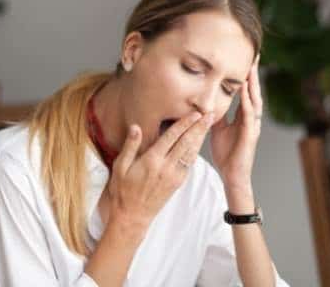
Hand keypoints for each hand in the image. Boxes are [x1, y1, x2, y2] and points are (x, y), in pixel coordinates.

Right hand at [107, 111, 213, 232]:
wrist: (133, 216)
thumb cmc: (123, 190)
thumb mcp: (120, 167)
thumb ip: (130, 146)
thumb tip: (136, 127)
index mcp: (152, 161)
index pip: (172, 137)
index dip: (185, 124)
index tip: (194, 113)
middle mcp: (166, 167)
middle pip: (186, 143)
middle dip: (199, 127)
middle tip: (209, 114)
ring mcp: (174, 176)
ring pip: (191, 153)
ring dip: (201, 137)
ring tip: (209, 125)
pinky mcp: (178, 182)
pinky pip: (189, 163)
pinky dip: (196, 150)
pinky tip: (200, 142)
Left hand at [210, 55, 261, 191]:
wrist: (232, 175)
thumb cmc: (226, 153)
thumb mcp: (217, 128)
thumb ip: (215, 113)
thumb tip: (206, 100)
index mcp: (243, 116)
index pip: (246, 91)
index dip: (245, 75)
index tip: (244, 57)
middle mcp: (251, 118)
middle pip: (254, 90)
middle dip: (253, 73)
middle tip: (254, 54)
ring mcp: (252, 125)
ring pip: (255, 100)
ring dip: (253, 84)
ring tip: (251, 67)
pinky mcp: (250, 134)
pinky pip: (249, 115)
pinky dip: (248, 102)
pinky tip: (246, 91)